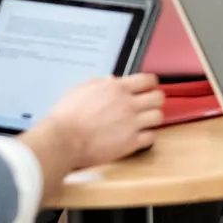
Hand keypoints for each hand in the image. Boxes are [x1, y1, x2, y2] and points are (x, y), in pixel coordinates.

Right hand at [19, 73, 163, 199]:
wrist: (64, 139)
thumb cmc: (67, 115)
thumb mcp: (81, 89)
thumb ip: (100, 83)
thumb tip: (111, 80)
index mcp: (116, 88)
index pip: (147, 79)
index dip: (150, 83)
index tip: (148, 87)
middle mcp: (128, 104)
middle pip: (158, 97)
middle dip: (155, 100)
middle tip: (148, 106)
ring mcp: (131, 123)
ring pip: (158, 117)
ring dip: (152, 119)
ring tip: (144, 123)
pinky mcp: (131, 142)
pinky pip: (151, 137)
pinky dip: (147, 137)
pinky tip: (138, 137)